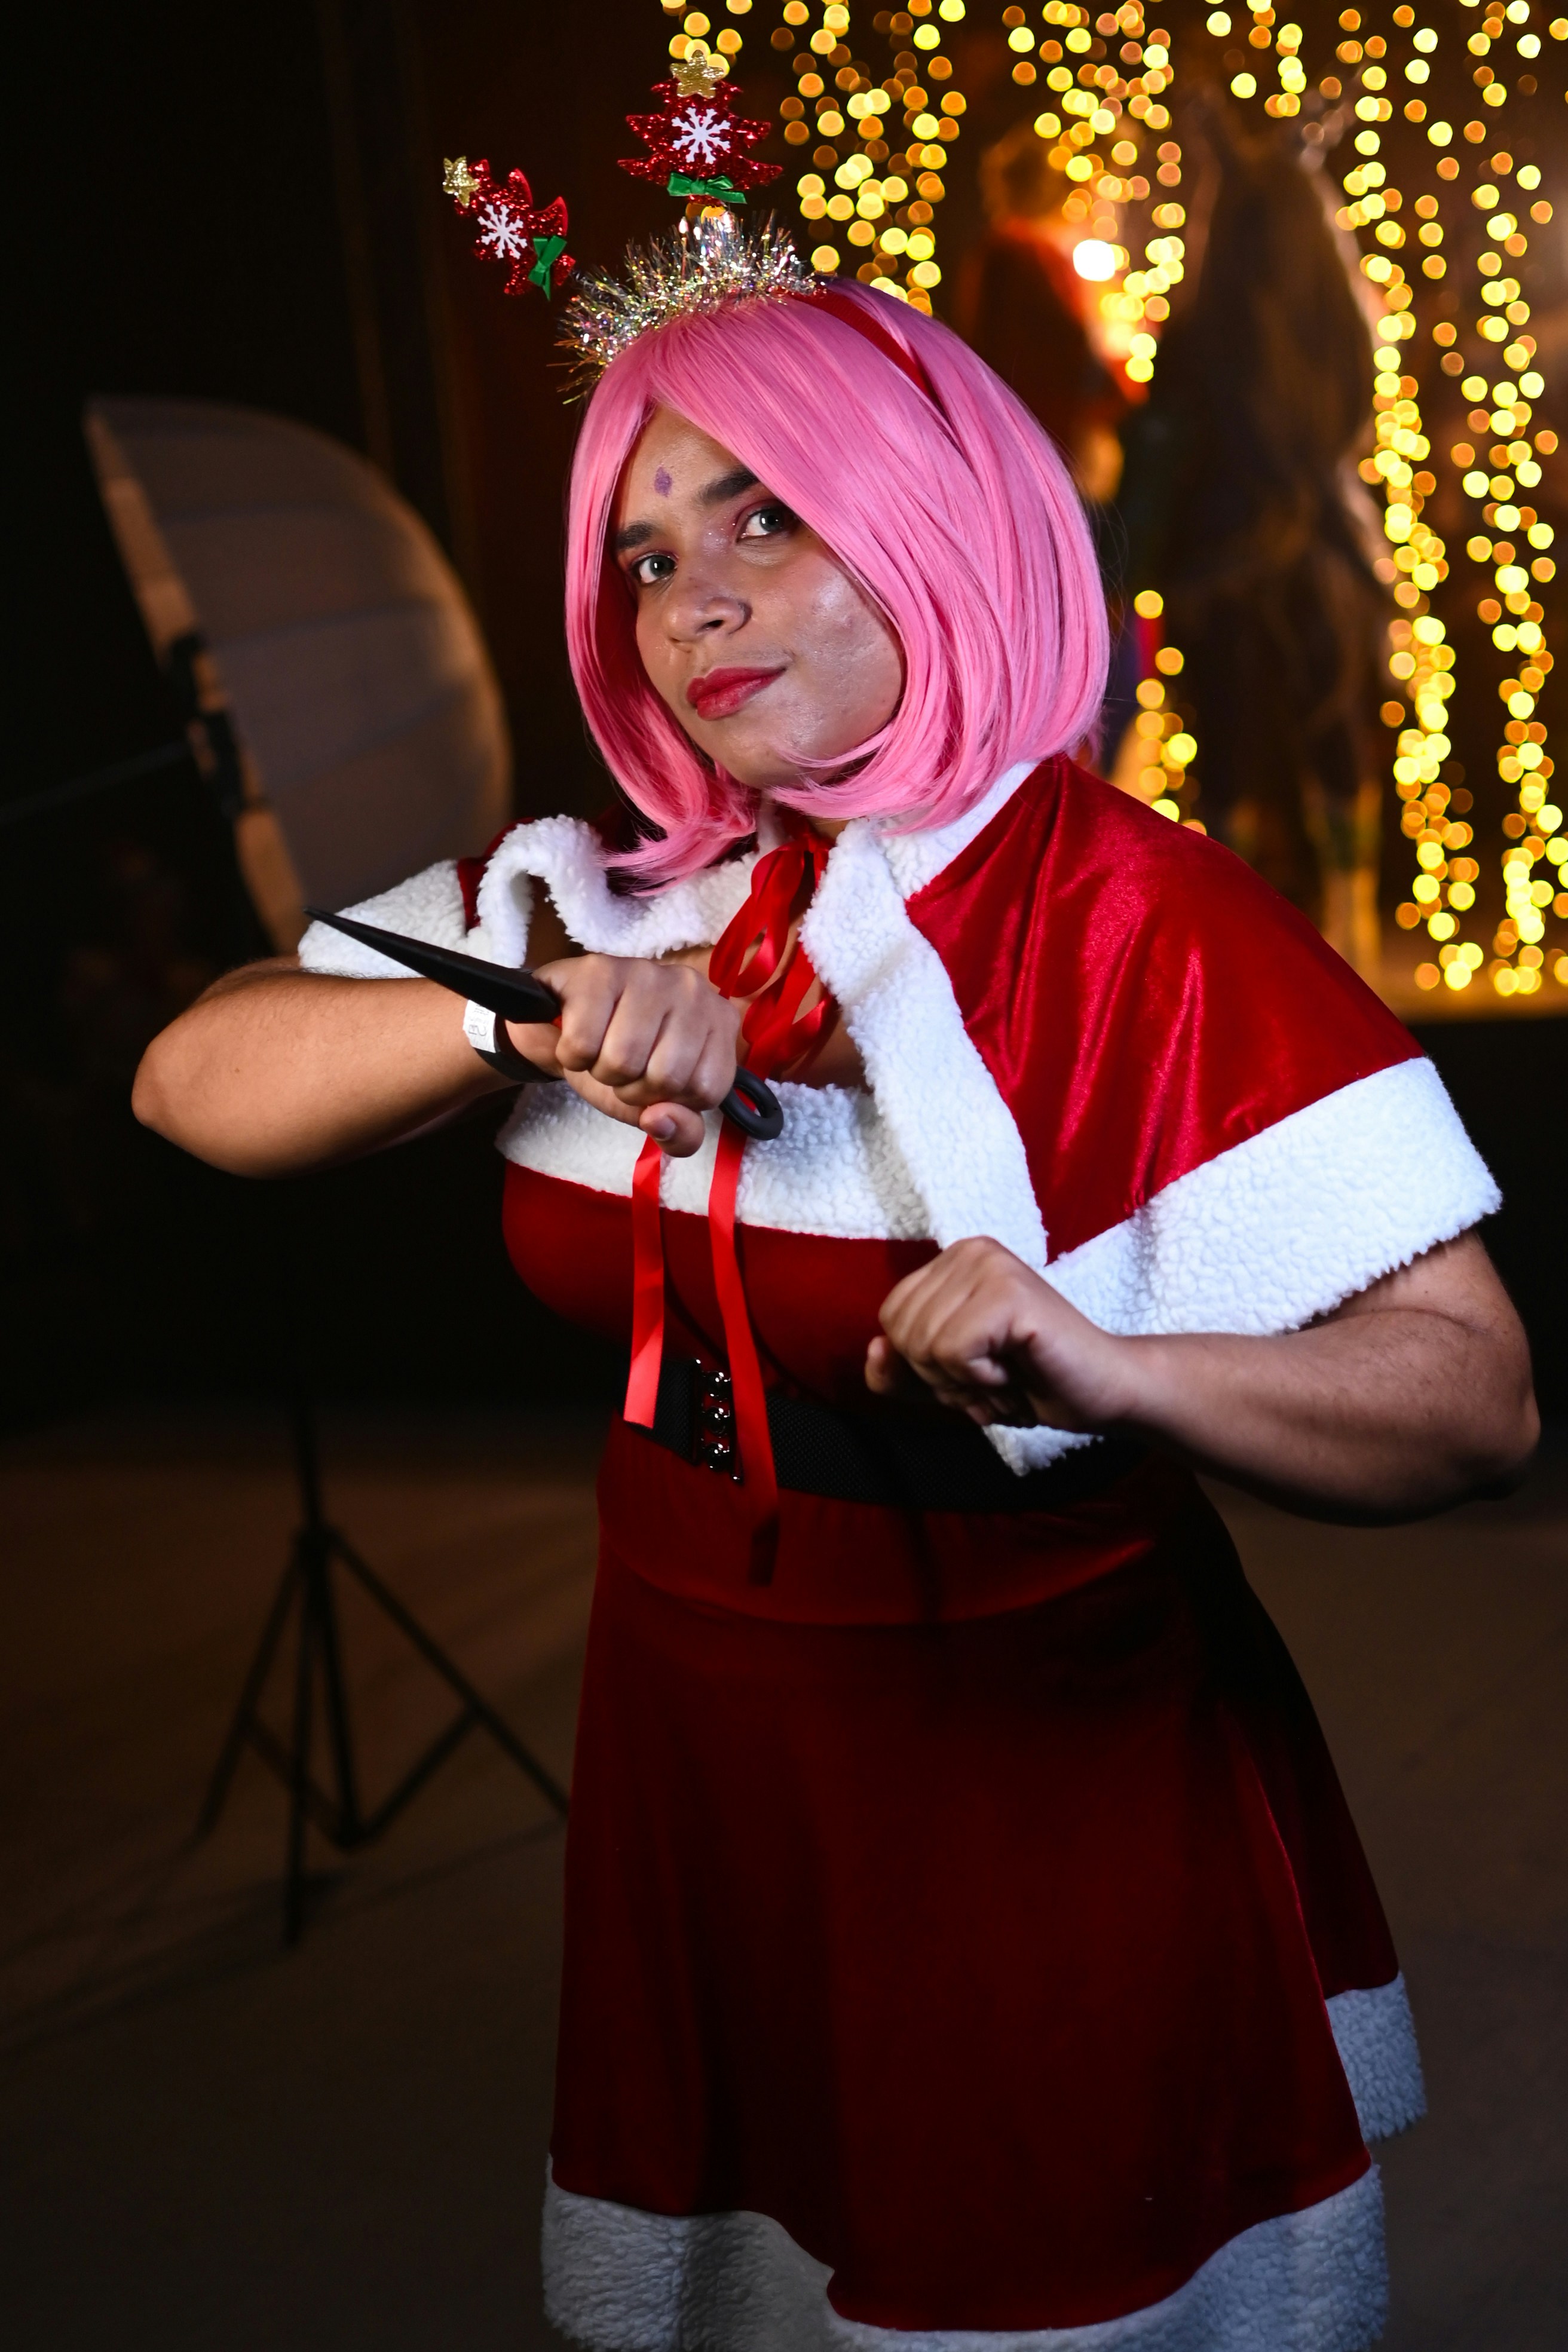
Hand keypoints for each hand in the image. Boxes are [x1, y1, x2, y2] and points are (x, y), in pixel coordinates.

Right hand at [507, 955, 742, 1156]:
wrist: (561, 1024)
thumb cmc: (621, 1059)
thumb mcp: (658, 1107)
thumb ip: (681, 1134)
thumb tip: (658, 1120)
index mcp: (719, 1021)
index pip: (706, 1090)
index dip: (670, 1100)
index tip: (653, 1078)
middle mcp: (692, 989)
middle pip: (666, 1076)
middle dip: (632, 1088)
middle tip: (621, 1064)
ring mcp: (647, 973)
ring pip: (623, 1060)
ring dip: (600, 1071)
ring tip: (599, 1049)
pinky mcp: (598, 970)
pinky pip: (583, 1043)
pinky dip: (571, 1056)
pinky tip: (577, 1035)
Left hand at [866, 1236, 1137, 1429]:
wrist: (1101, 1392)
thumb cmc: (1027, 1381)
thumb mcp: (947, 1381)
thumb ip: (899, 1372)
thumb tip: (874, 1348)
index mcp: (952, 1260)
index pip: (890, 1320)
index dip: (925, 1365)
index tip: (977, 1366)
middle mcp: (969, 1250)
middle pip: (902, 1333)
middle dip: (943, 1377)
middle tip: (995, 1375)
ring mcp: (991, 1265)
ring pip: (924, 1345)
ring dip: (966, 1383)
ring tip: (1007, 1374)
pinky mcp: (1009, 1292)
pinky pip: (953, 1352)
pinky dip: (983, 1380)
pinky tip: (1017, 1372)